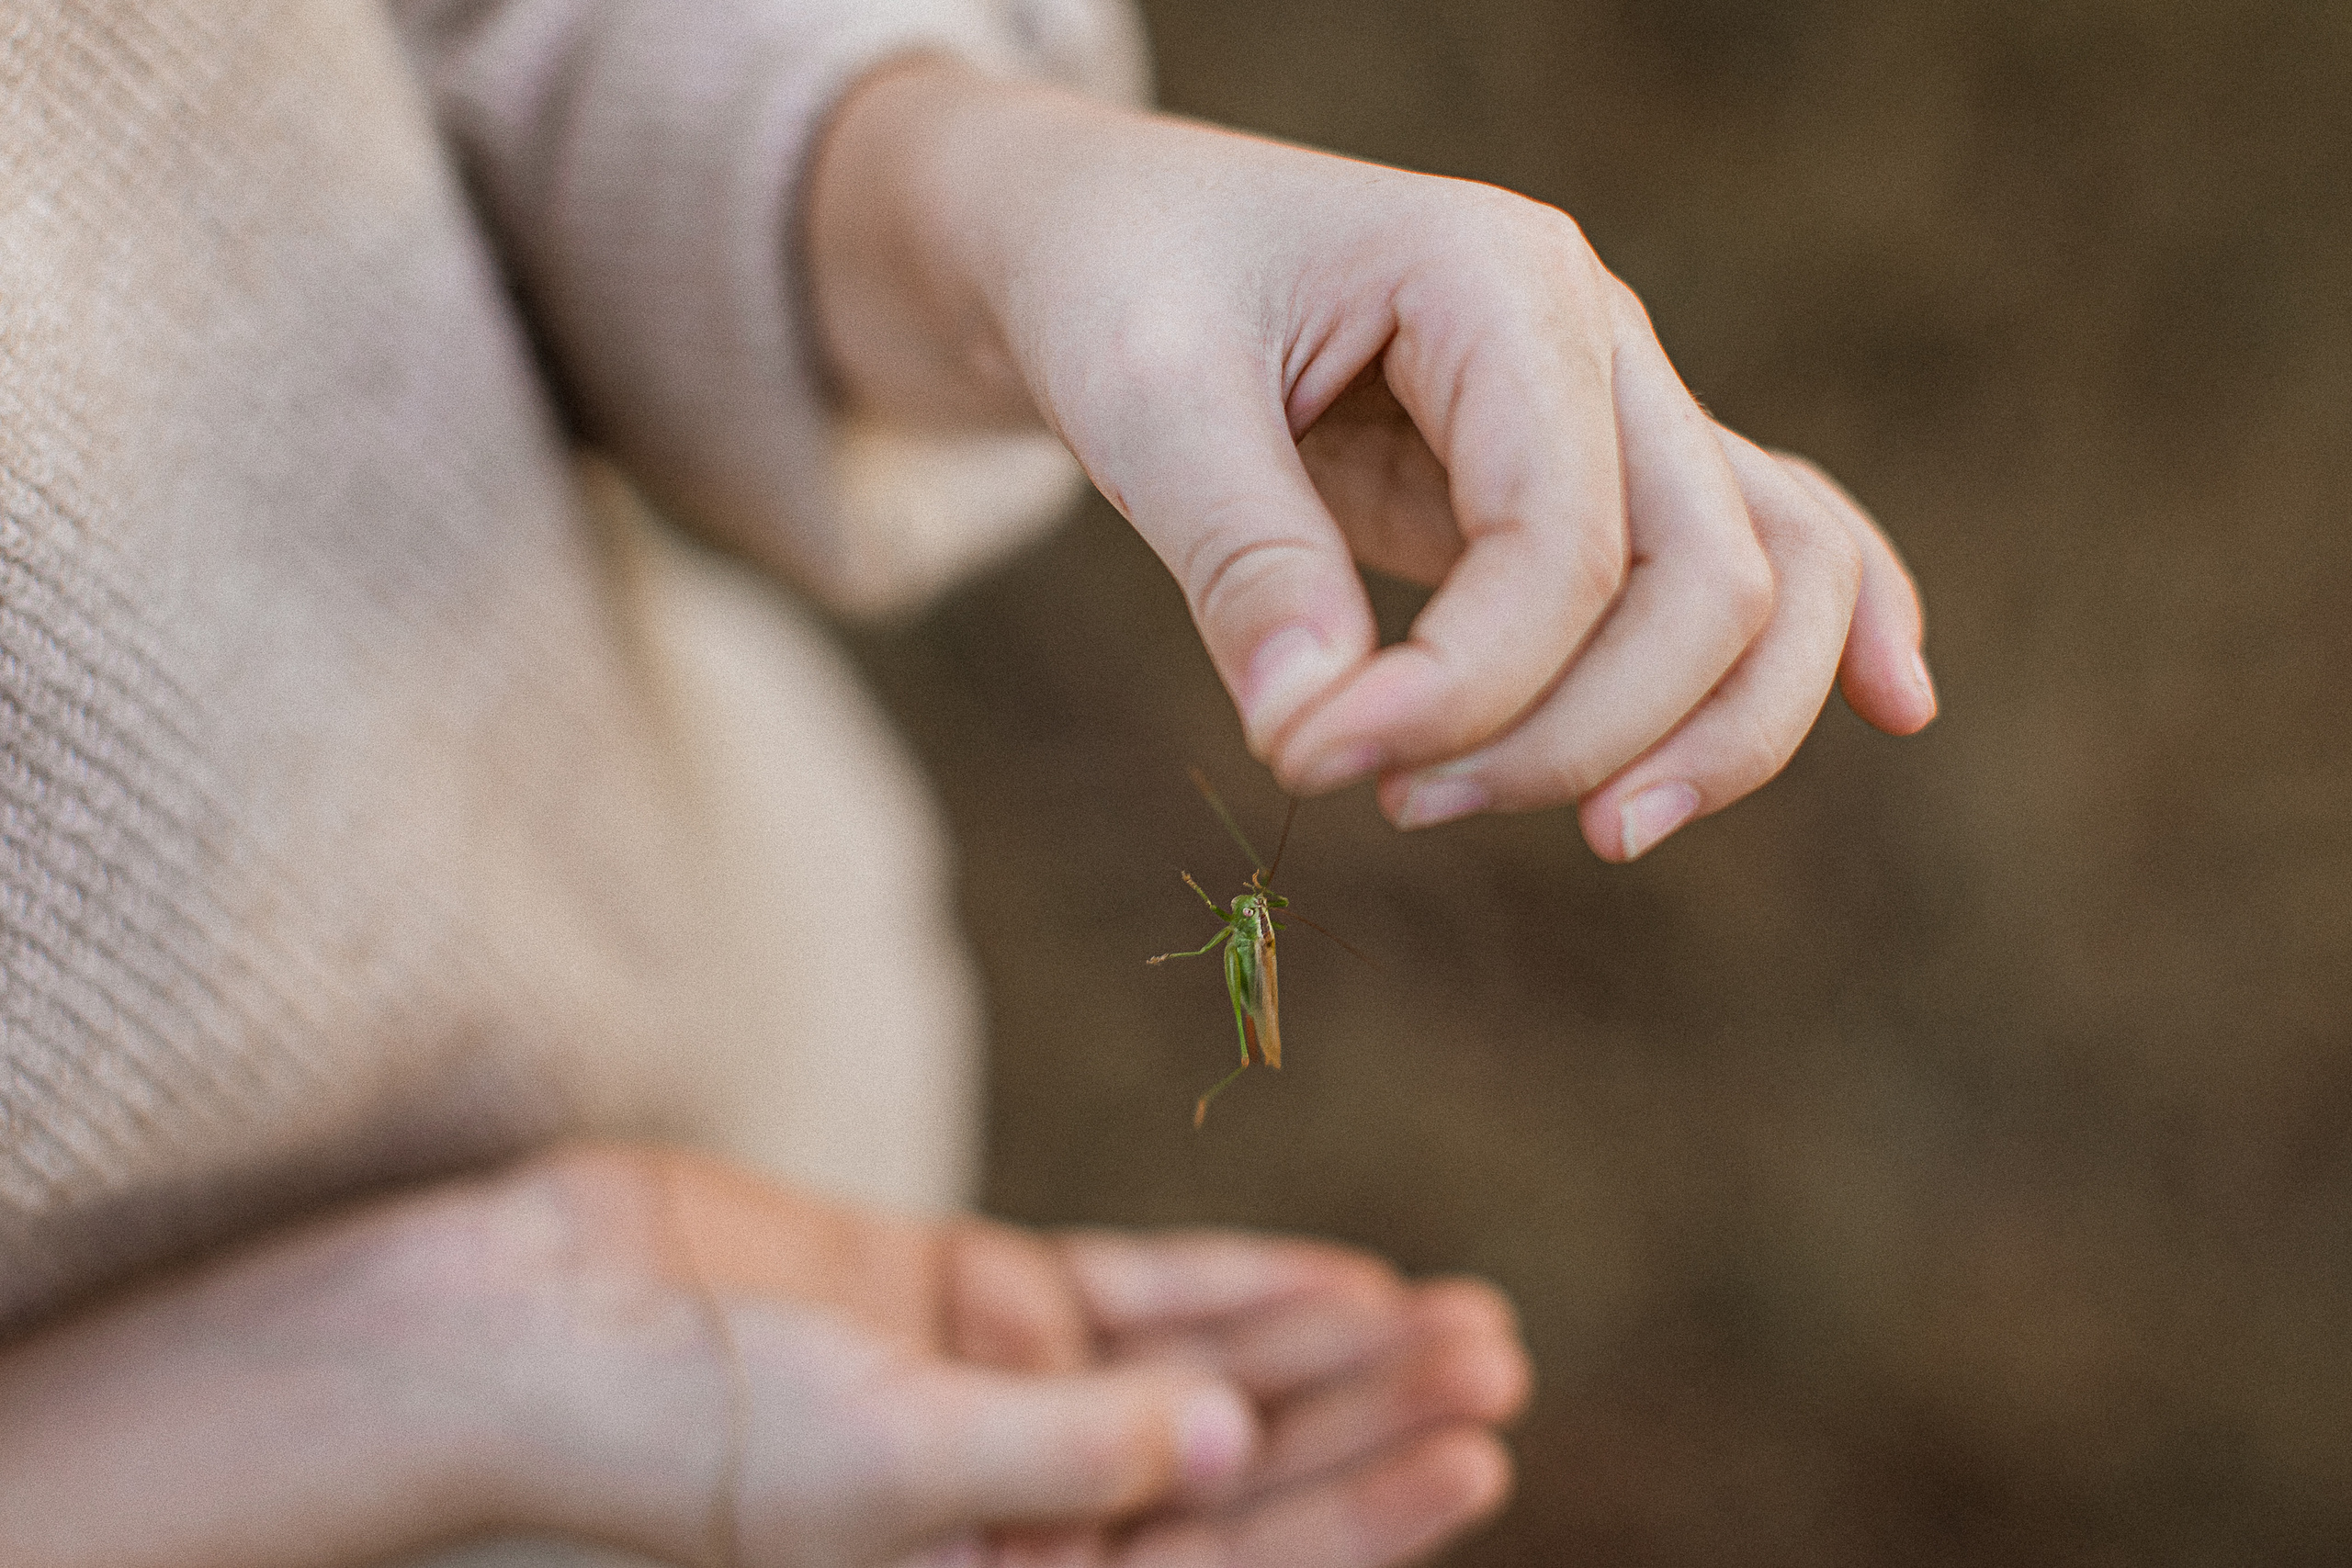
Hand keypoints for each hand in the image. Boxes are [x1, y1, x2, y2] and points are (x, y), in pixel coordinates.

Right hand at [587, 1145, 1532, 1565]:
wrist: (521, 1325)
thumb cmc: (683, 1434)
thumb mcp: (896, 1463)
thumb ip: (1072, 1454)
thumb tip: (1234, 1443)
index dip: (1362, 1513)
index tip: (1479, 1441)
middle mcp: (1019, 1522)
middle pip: (1237, 1476)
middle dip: (1370, 1420)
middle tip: (1497, 1352)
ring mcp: (1000, 1408)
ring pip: (1200, 1381)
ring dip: (1320, 1346)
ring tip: (1452, 1313)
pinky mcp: (962, 1308)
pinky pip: (1127, 1298)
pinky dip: (1226, 1287)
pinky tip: (1329, 1276)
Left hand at [811, 63, 1934, 859]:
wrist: (1104, 236)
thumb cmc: (1118, 286)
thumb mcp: (1143, 401)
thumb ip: (1242, 564)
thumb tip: (1320, 735)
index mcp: (1501, 279)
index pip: (1565, 541)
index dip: (1468, 687)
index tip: (1312, 759)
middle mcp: (1595, 336)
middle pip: (1714, 577)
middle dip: (1580, 734)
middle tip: (1403, 807)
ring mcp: (1612, 406)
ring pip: (1770, 580)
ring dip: (1706, 731)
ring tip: (1593, 836)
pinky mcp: (1585, 481)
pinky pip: (1759, 549)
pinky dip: (1827, 636)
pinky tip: (1899, 709)